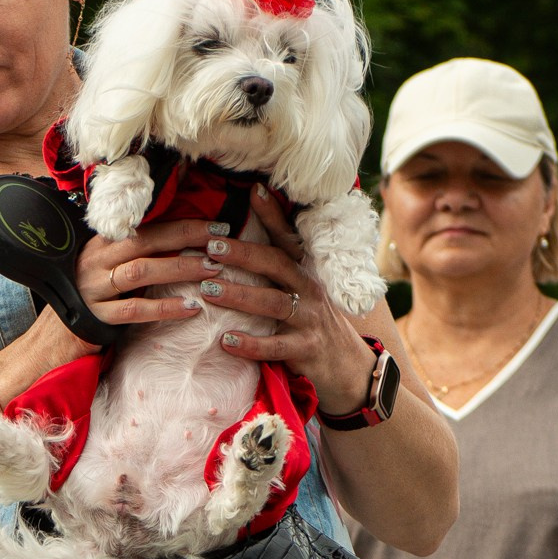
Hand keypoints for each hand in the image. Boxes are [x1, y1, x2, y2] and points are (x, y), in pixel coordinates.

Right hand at [75, 209, 222, 327]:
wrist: (56, 332)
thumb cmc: (93, 296)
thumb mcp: (109, 267)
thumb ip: (137, 254)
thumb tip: (183, 242)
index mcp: (104, 243)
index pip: (148, 227)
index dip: (183, 225)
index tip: (216, 226)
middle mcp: (98, 260)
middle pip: (146, 241)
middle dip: (186, 237)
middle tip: (221, 241)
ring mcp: (96, 288)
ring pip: (141, 271)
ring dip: (179, 268)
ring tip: (211, 270)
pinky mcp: (98, 316)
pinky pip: (135, 309)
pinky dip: (165, 308)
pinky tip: (191, 307)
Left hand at [180, 186, 376, 406]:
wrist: (348, 368)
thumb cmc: (313, 325)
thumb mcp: (301, 292)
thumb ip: (276, 271)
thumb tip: (240, 243)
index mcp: (305, 272)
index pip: (288, 238)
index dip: (273, 215)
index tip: (252, 190)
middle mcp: (309, 289)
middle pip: (277, 264)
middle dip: (243, 253)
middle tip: (211, 247)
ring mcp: (310, 319)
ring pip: (273, 302)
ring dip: (240, 295)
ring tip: (209, 290)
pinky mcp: (306, 350)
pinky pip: (275, 346)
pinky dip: (250, 344)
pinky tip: (226, 340)